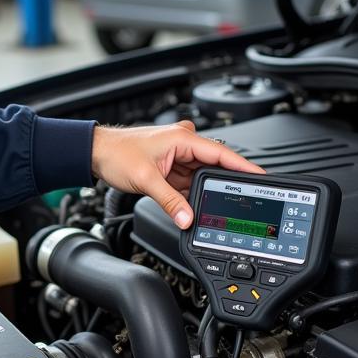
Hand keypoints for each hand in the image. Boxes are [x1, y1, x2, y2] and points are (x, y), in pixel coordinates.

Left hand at [90, 122, 262, 228]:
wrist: (95, 153)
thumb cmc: (116, 154)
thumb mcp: (146, 180)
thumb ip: (170, 202)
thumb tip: (188, 219)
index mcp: (183, 138)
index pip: (222, 153)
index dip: (243, 166)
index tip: (261, 177)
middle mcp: (184, 144)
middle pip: (214, 166)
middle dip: (222, 184)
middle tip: (237, 201)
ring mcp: (178, 156)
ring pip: (201, 177)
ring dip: (203, 191)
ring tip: (208, 205)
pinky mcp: (170, 167)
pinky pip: (188, 182)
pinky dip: (190, 193)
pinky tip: (191, 203)